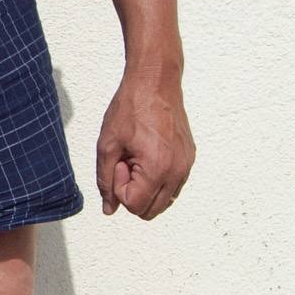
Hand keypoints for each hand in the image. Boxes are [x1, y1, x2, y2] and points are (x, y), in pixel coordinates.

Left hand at [96, 67, 194, 218]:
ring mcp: (186, 166)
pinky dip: (157, 180)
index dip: (118, 187)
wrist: (155, 82)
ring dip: (145, 188)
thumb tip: (110, 209)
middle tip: (126, 162)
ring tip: (137, 158)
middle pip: (149, 211)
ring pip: (162, 202)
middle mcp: (177, 172)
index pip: (133, 205)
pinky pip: (172, 187)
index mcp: (157, 169)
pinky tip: (147, 154)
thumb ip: (105, 180)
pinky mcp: (189, 159)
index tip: (119, 162)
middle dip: (132, 192)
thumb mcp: (107, 145)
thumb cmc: (130, 109)